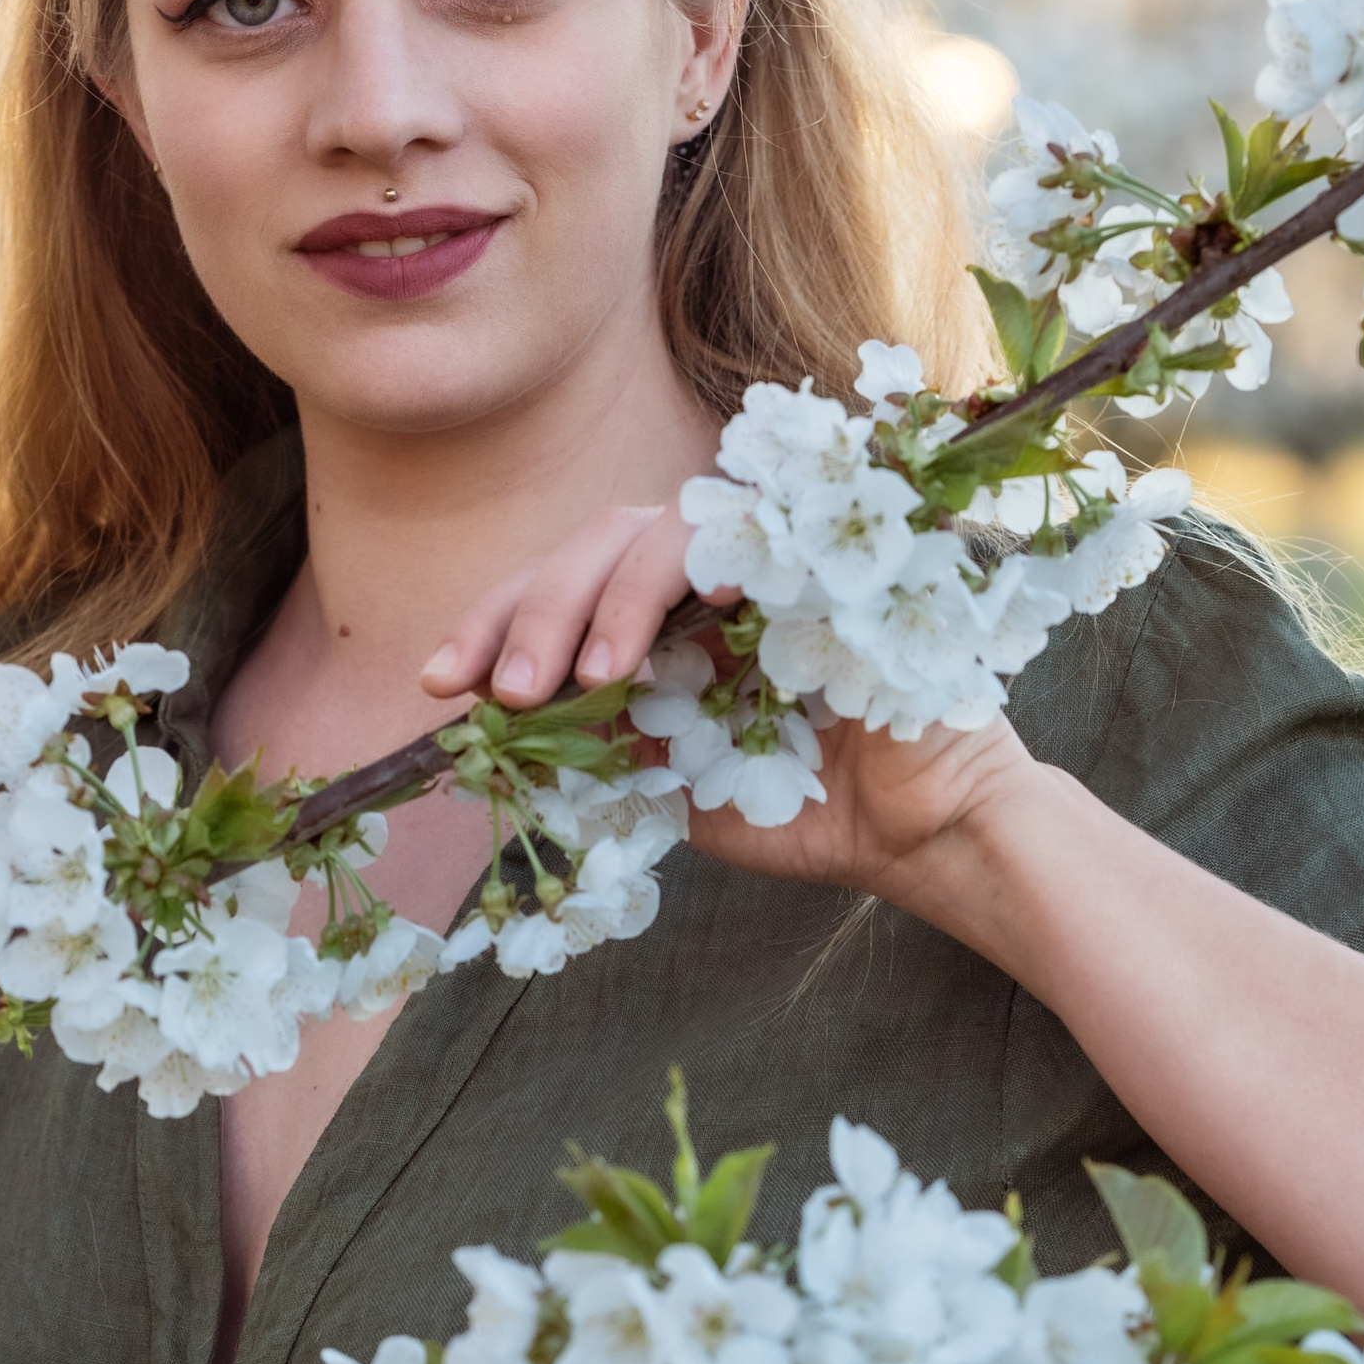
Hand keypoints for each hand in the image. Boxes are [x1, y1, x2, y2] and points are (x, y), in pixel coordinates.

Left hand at [416, 502, 1050, 922]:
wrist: (921, 836)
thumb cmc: (803, 810)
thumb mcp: (671, 783)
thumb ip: (600, 742)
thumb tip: (496, 722)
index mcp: (665, 615)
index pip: (561, 589)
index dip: (495, 625)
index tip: (442, 684)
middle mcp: (707, 572)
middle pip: (594, 541)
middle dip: (532, 611)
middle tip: (506, 691)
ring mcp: (767, 553)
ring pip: (658, 527)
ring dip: (606, 598)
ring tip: (581, 679)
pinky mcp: (826, 552)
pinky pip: (755, 527)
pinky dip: (703, 567)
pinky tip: (679, 621)